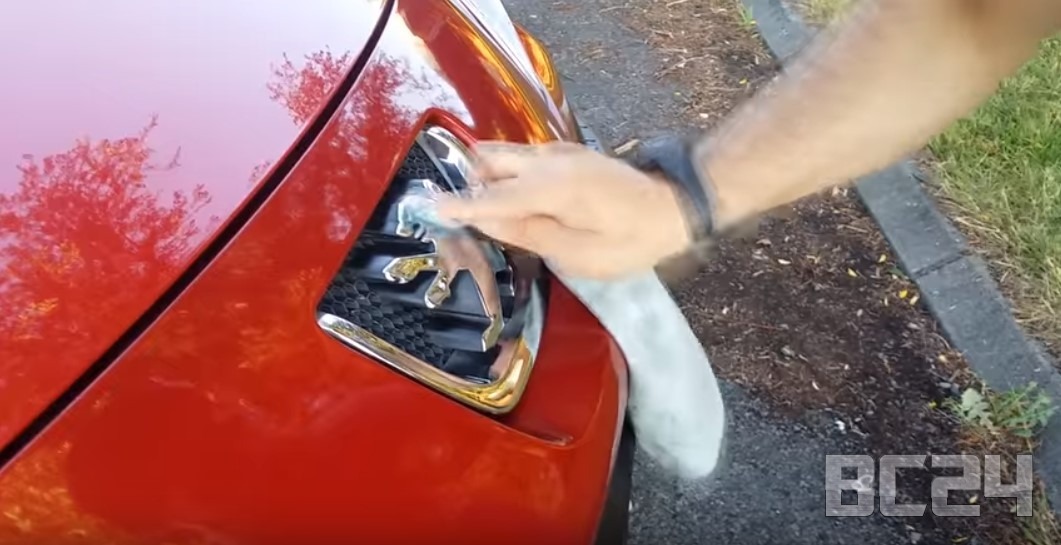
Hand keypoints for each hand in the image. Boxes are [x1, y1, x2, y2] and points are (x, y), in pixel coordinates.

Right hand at [435, 141, 692, 278]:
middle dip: (465, 181)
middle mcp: (550, 160)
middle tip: (448, 209)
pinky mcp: (568, 154)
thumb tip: (488, 220)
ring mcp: (560, 152)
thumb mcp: (580, 254)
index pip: (492, 196)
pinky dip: (505, 173)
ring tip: (472, 206)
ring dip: (484, 175)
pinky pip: (523, 158)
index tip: (428, 207)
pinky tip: (506, 197)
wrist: (673, 208)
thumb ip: (529, 234)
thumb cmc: (631, 241)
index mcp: (552, 187)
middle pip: (490, 161)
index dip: (459, 204)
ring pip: (505, 154)